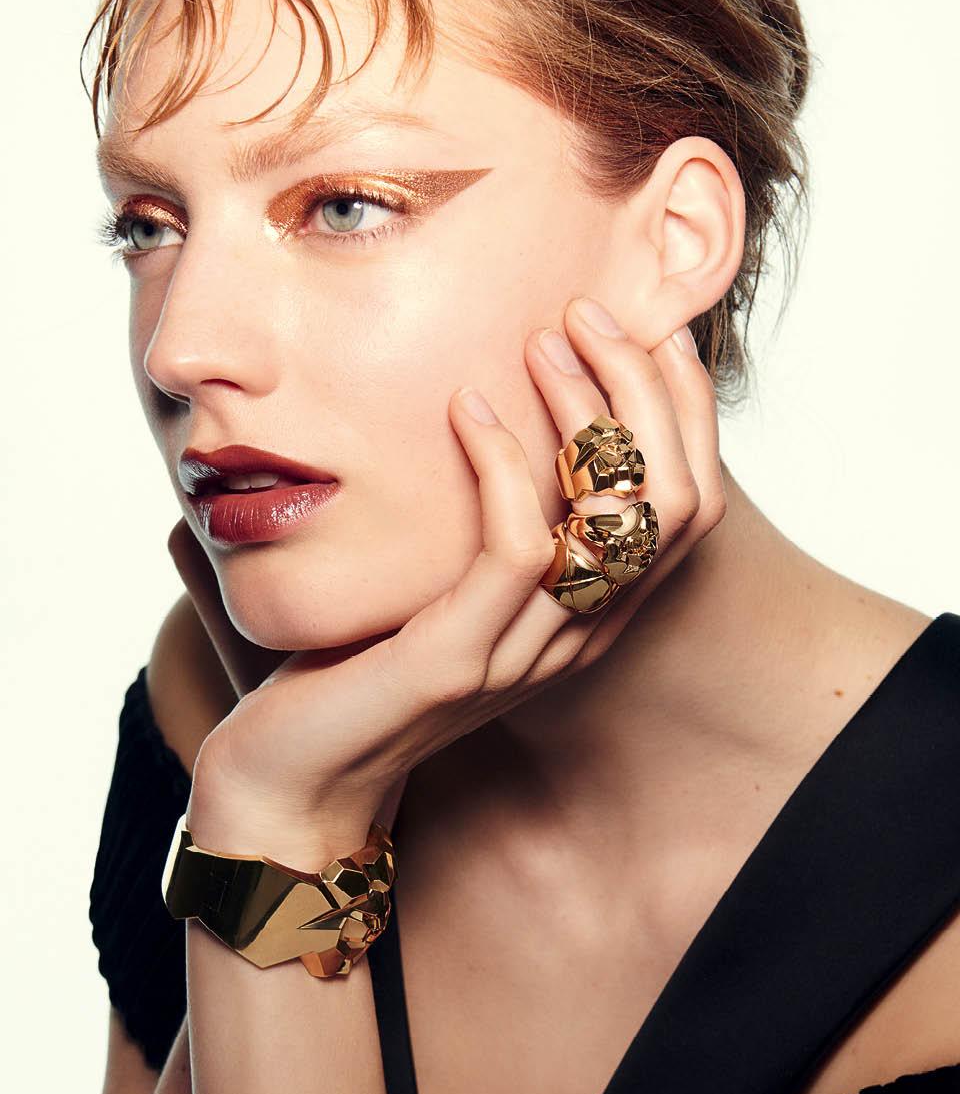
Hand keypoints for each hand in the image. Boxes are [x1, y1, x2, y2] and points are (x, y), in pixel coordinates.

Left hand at [189, 298, 725, 853]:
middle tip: (587, 316)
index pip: (689, 504)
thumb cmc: (365, 664)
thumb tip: (493, 391)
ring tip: (539, 342)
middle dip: (647, 390)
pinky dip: (503, 461)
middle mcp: (581, 635)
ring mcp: (527, 649)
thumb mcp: (450, 583)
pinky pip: (517, 543)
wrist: (296, 777)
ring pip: (613, 513)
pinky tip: (464, 407)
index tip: (644, 330)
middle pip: (676, 499)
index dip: (684, 409)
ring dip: (585, 409)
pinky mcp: (462, 655)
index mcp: (592, 615)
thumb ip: (498, 515)